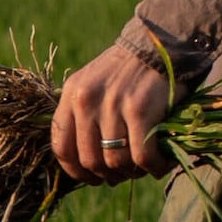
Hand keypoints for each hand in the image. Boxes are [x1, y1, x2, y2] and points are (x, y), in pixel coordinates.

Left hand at [53, 42, 179, 182]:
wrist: (159, 44)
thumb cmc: (127, 69)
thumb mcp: (92, 84)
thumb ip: (83, 115)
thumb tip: (85, 162)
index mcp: (71, 94)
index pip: (61, 147)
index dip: (75, 172)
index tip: (91, 178)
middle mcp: (86, 100)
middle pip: (90, 160)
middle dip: (108, 175)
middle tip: (123, 174)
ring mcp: (112, 105)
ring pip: (116, 162)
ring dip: (132, 173)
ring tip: (144, 168)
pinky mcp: (140, 110)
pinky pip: (142, 156)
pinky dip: (153, 167)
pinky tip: (160, 164)